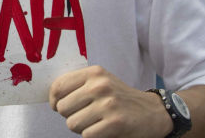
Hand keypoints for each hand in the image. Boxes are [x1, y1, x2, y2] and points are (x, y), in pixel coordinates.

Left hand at [50, 65, 172, 137]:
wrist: (152, 112)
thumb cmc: (119, 98)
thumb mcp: (100, 82)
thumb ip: (77, 85)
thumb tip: (52, 98)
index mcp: (94, 73)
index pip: (58, 86)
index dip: (54, 100)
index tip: (58, 106)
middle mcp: (100, 85)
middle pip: (62, 108)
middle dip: (69, 116)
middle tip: (84, 115)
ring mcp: (108, 104)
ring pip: (72, 124)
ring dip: (80, 128)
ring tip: (94, 122)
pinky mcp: (115, 123)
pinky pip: (86, 135)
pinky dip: (92, 136)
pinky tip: (103, 129)